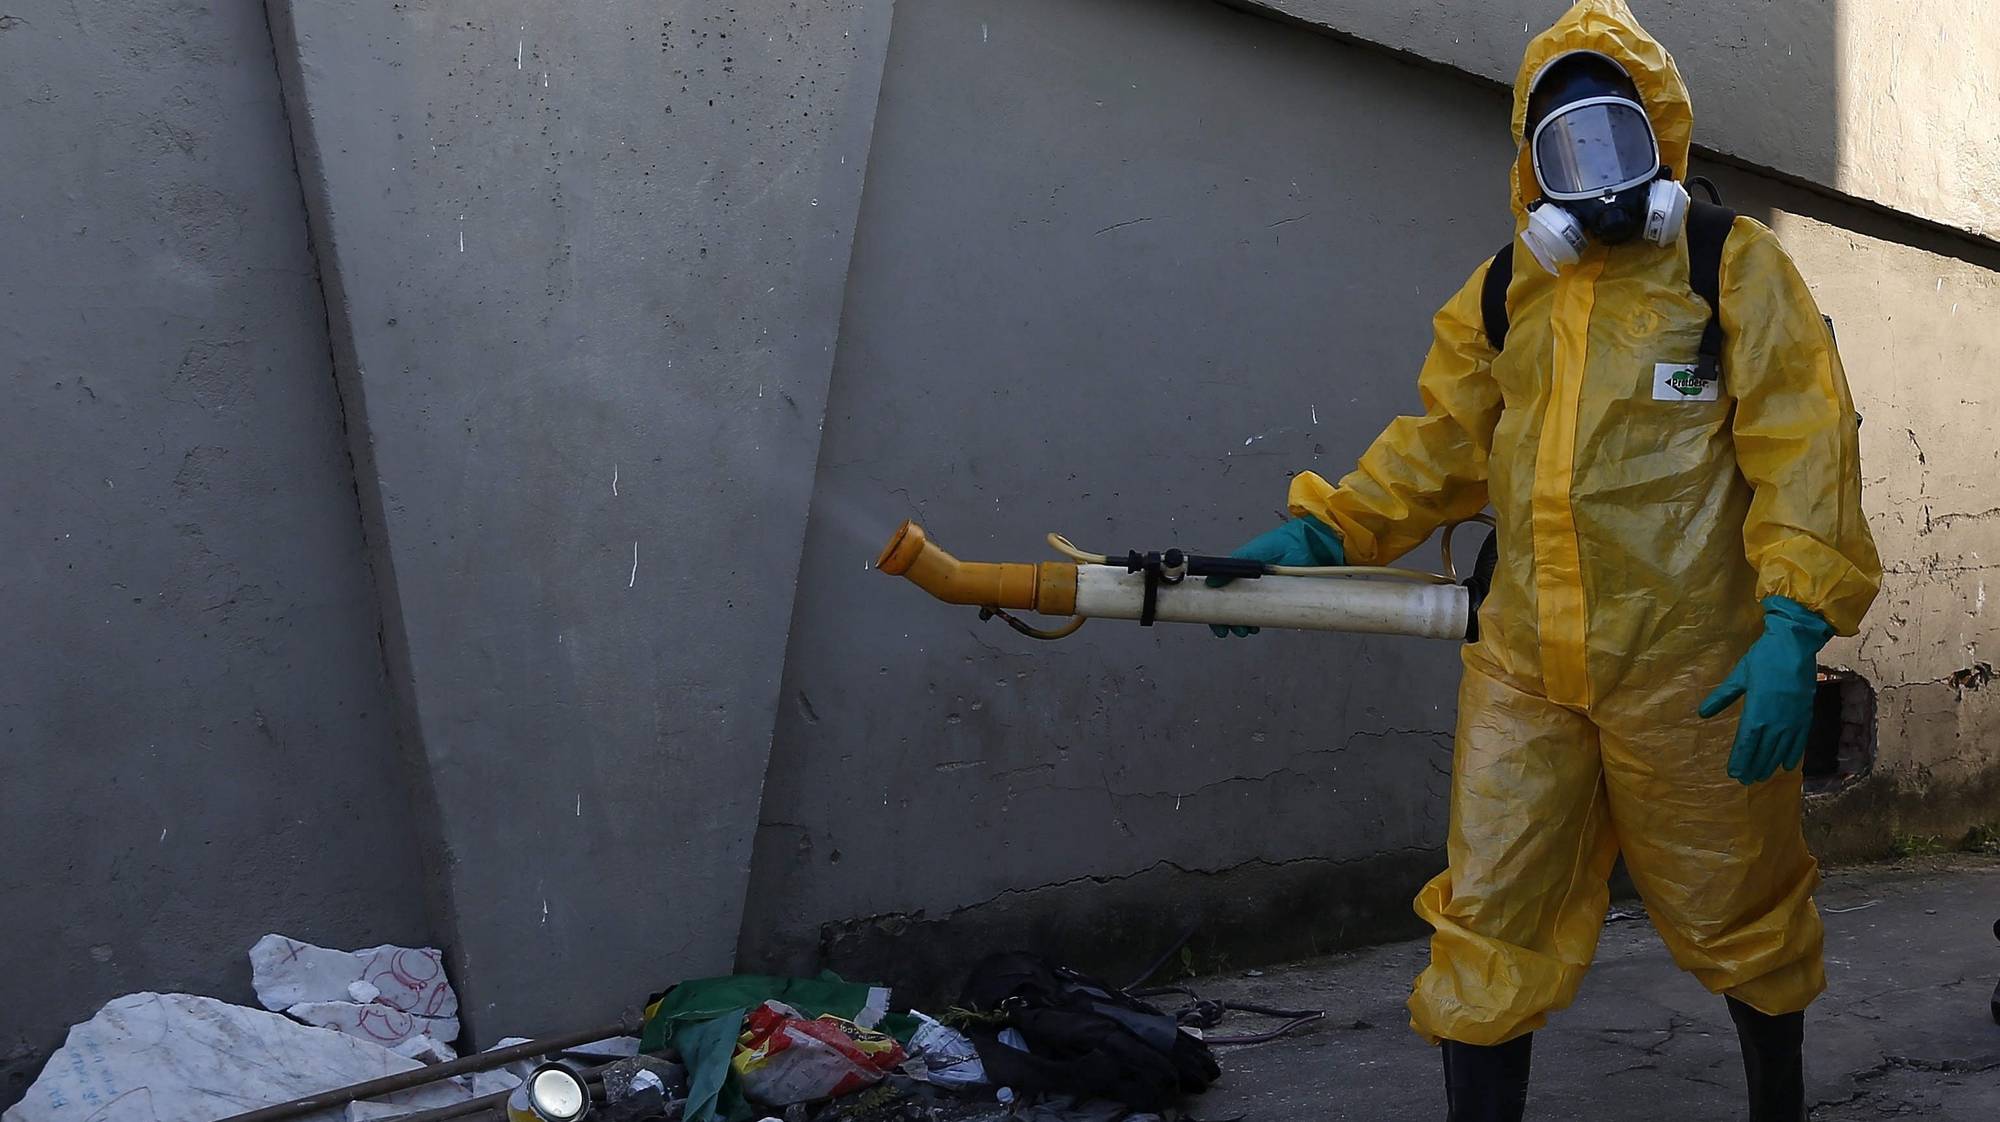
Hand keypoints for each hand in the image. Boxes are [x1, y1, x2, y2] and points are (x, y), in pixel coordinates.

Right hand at [1204, 515, 1344, 636]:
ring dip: (1243, 624)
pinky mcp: (1281, 597)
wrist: (1315, 546)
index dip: (1216, 608)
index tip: (1215, 621)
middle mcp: (1252, 581)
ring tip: (1245, 631)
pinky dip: (1259, 621)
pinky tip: (1257, 626)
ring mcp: (1267, 591)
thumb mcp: (1254, 553)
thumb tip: (1211, 582)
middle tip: (1231, 631)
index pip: (1222, 590)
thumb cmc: (1285, 543)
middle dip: (1229, 621)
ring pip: (1249, 612)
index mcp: (1241, 569)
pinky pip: (1267, 613)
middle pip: (1233, 605)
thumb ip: (1234, 567)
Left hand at [1698, 596, 1834, 783]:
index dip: (1740, 760)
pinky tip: (1788, 766)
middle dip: (1754, 766)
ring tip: (1762, 777)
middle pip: (1763, 750)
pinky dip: (1794, 754)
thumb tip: (1702, 713)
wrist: (1794, 646)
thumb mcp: (1739, 677)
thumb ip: (1722, 697)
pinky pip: (1800, 740)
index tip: (1734, 773)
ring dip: (1771, 764)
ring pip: (1781, 749)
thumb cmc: (1763, 659)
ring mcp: (1792, 719)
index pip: (1746, 743)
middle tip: (1746, 780)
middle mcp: (1775, 721)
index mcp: (1756, 712)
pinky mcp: (1805, 715)